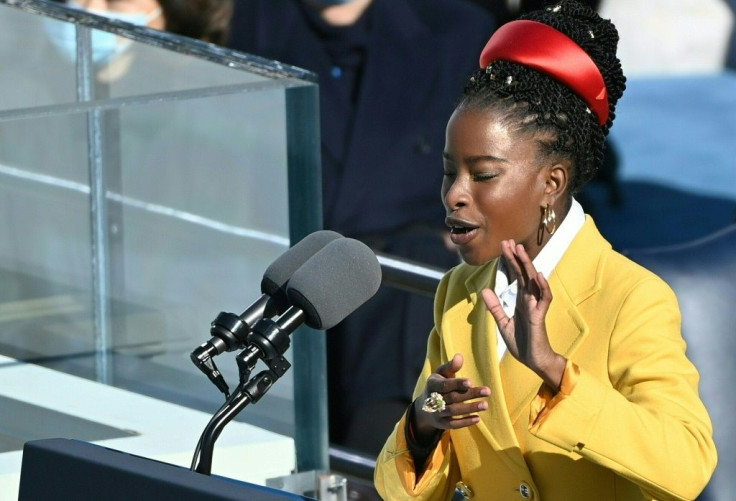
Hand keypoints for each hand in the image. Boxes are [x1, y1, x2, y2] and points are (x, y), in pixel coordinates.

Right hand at [412, 354, 489, 441]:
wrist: (423, 407)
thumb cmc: (437, 386)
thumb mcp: (441, 374)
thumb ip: (450, 366)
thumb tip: (459, 356)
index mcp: (432, 385)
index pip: (445, 385)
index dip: (457, 384)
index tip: (471, 382)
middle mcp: (432, 399)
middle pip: (453, 397)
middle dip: (470, 394)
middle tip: (487, 391)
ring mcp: (436, 413)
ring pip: (453, 411)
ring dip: (470, 408)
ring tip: (485, 405)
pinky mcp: (441, 424)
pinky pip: (453, 424)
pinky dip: (465, 422)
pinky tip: (478, 418)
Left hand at [481, 240, 565, 389]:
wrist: (533, 361)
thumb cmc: (521, 343)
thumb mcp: (503, 323)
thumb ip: (495, 306)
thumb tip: (484, 290)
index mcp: (520, 300)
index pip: (514, 276)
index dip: (509, 262)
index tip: (503, 246)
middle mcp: (528, 299)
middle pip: (522, 274)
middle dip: (515, 257)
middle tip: (508, 241)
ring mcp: (535, 306)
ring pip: (533, 281)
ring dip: (527, 265)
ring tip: (520, 250)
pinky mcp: (540, 315)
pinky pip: (544, 298)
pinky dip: (542, 286)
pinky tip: (538, 275)